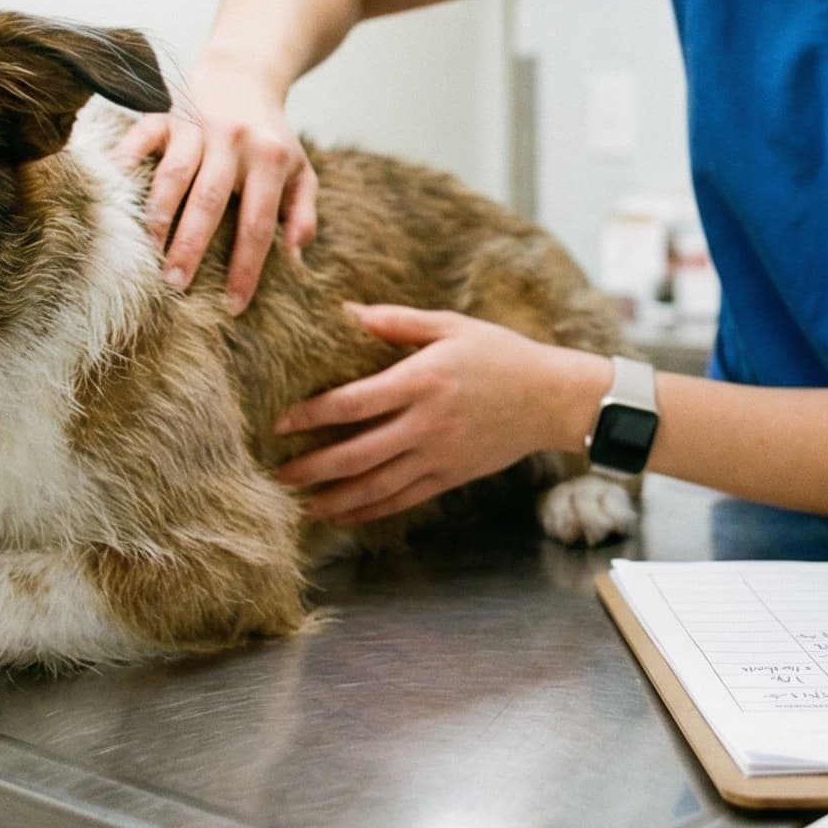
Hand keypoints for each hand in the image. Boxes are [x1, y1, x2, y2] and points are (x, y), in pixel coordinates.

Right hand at [111, 53, 316, 313]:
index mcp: (270, 160)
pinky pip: (142, 138)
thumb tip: (296, 258)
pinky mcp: (165, 115)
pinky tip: (115, 194)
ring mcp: (196, 126)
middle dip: (191, 245)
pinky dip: (127, 163)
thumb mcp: (299, 172)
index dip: (245, 267)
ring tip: (146, 253)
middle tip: (175, 285)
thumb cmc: (271, 139)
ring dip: (158, 215)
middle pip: (210, 200)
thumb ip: (302, 213)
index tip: (232, 306)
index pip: (257, 223)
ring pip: (174, 173)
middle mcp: (233, 141)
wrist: (243, 76)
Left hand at [275, 303, 610, 525]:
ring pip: (376, 487)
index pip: (353, 403)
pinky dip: (370, 512)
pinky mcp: (450, 477)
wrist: (552, 398)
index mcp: (422, 381)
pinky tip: (343, 516)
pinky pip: (403, 500)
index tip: (279, 422)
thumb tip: (348, 312)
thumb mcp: (452, 326)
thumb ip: (398, 322)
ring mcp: (438, 456)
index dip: (312, 415)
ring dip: (333, 499)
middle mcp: (426, 424)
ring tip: (299, 505)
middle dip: (311, 467)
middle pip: (356, 454)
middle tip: (275, 474)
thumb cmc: (501, 354)